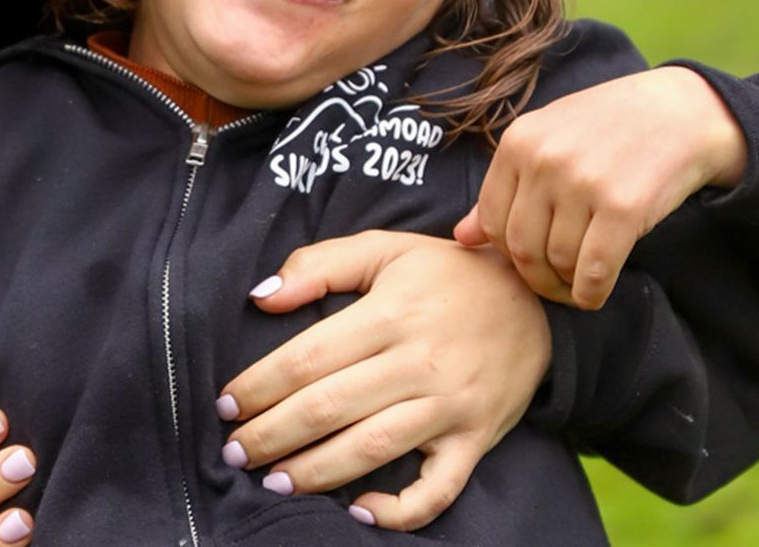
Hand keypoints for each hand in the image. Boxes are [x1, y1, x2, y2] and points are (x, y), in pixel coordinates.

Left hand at [215, 230, 548, 530]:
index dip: (258, 386)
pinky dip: (400, 509)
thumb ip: (320, 264)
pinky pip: (438, 489)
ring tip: (274, 482)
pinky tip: (360, 511)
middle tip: (235, 453)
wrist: (533, 297)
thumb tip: (261, 297)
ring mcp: (449, 406)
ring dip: (315, 473)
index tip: (225, 406)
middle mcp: (418, 363)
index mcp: (390, 313)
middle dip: (272, 436)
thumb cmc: (447, 273)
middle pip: (329, 408)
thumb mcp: (385, 247)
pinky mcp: (475, 439)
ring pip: (371, 449)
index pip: (307, 358)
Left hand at [455, 66, 747, 309]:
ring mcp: (583, 182)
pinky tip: (595, 292)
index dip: (507, 254)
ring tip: (577, 282)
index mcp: (519, 142)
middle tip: (554, 284)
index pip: (492, 221)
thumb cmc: (607, 129)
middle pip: (521, 247)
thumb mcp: (547, 142)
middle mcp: (545, 159)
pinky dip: (592, 293)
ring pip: (558, 261)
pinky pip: (595, 271)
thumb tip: (461, 237)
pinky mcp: (623, 206)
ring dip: (566, 286)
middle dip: (535, 277)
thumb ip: (504, 188)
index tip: (529, 262)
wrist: (679, 112)